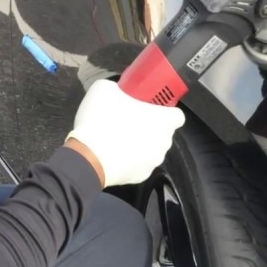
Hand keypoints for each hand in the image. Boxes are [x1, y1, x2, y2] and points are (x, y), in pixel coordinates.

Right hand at [66, 80, 186, 186]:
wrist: (89, 157)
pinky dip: (130, 160)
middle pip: (163, 133)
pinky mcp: (141, 177)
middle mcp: (164, 143)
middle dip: (150, 127)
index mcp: (164, 120)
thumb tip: (117, 91)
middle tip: (130, 119)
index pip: (177, 115)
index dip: (165, 110)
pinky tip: (114, 154)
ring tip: (118, 138)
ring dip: (140, 143)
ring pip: (151, 150)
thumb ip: (118, 88)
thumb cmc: (103, 120)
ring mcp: (153, 162)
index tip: (151, 108)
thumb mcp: (105, 89)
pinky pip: (139, 164)